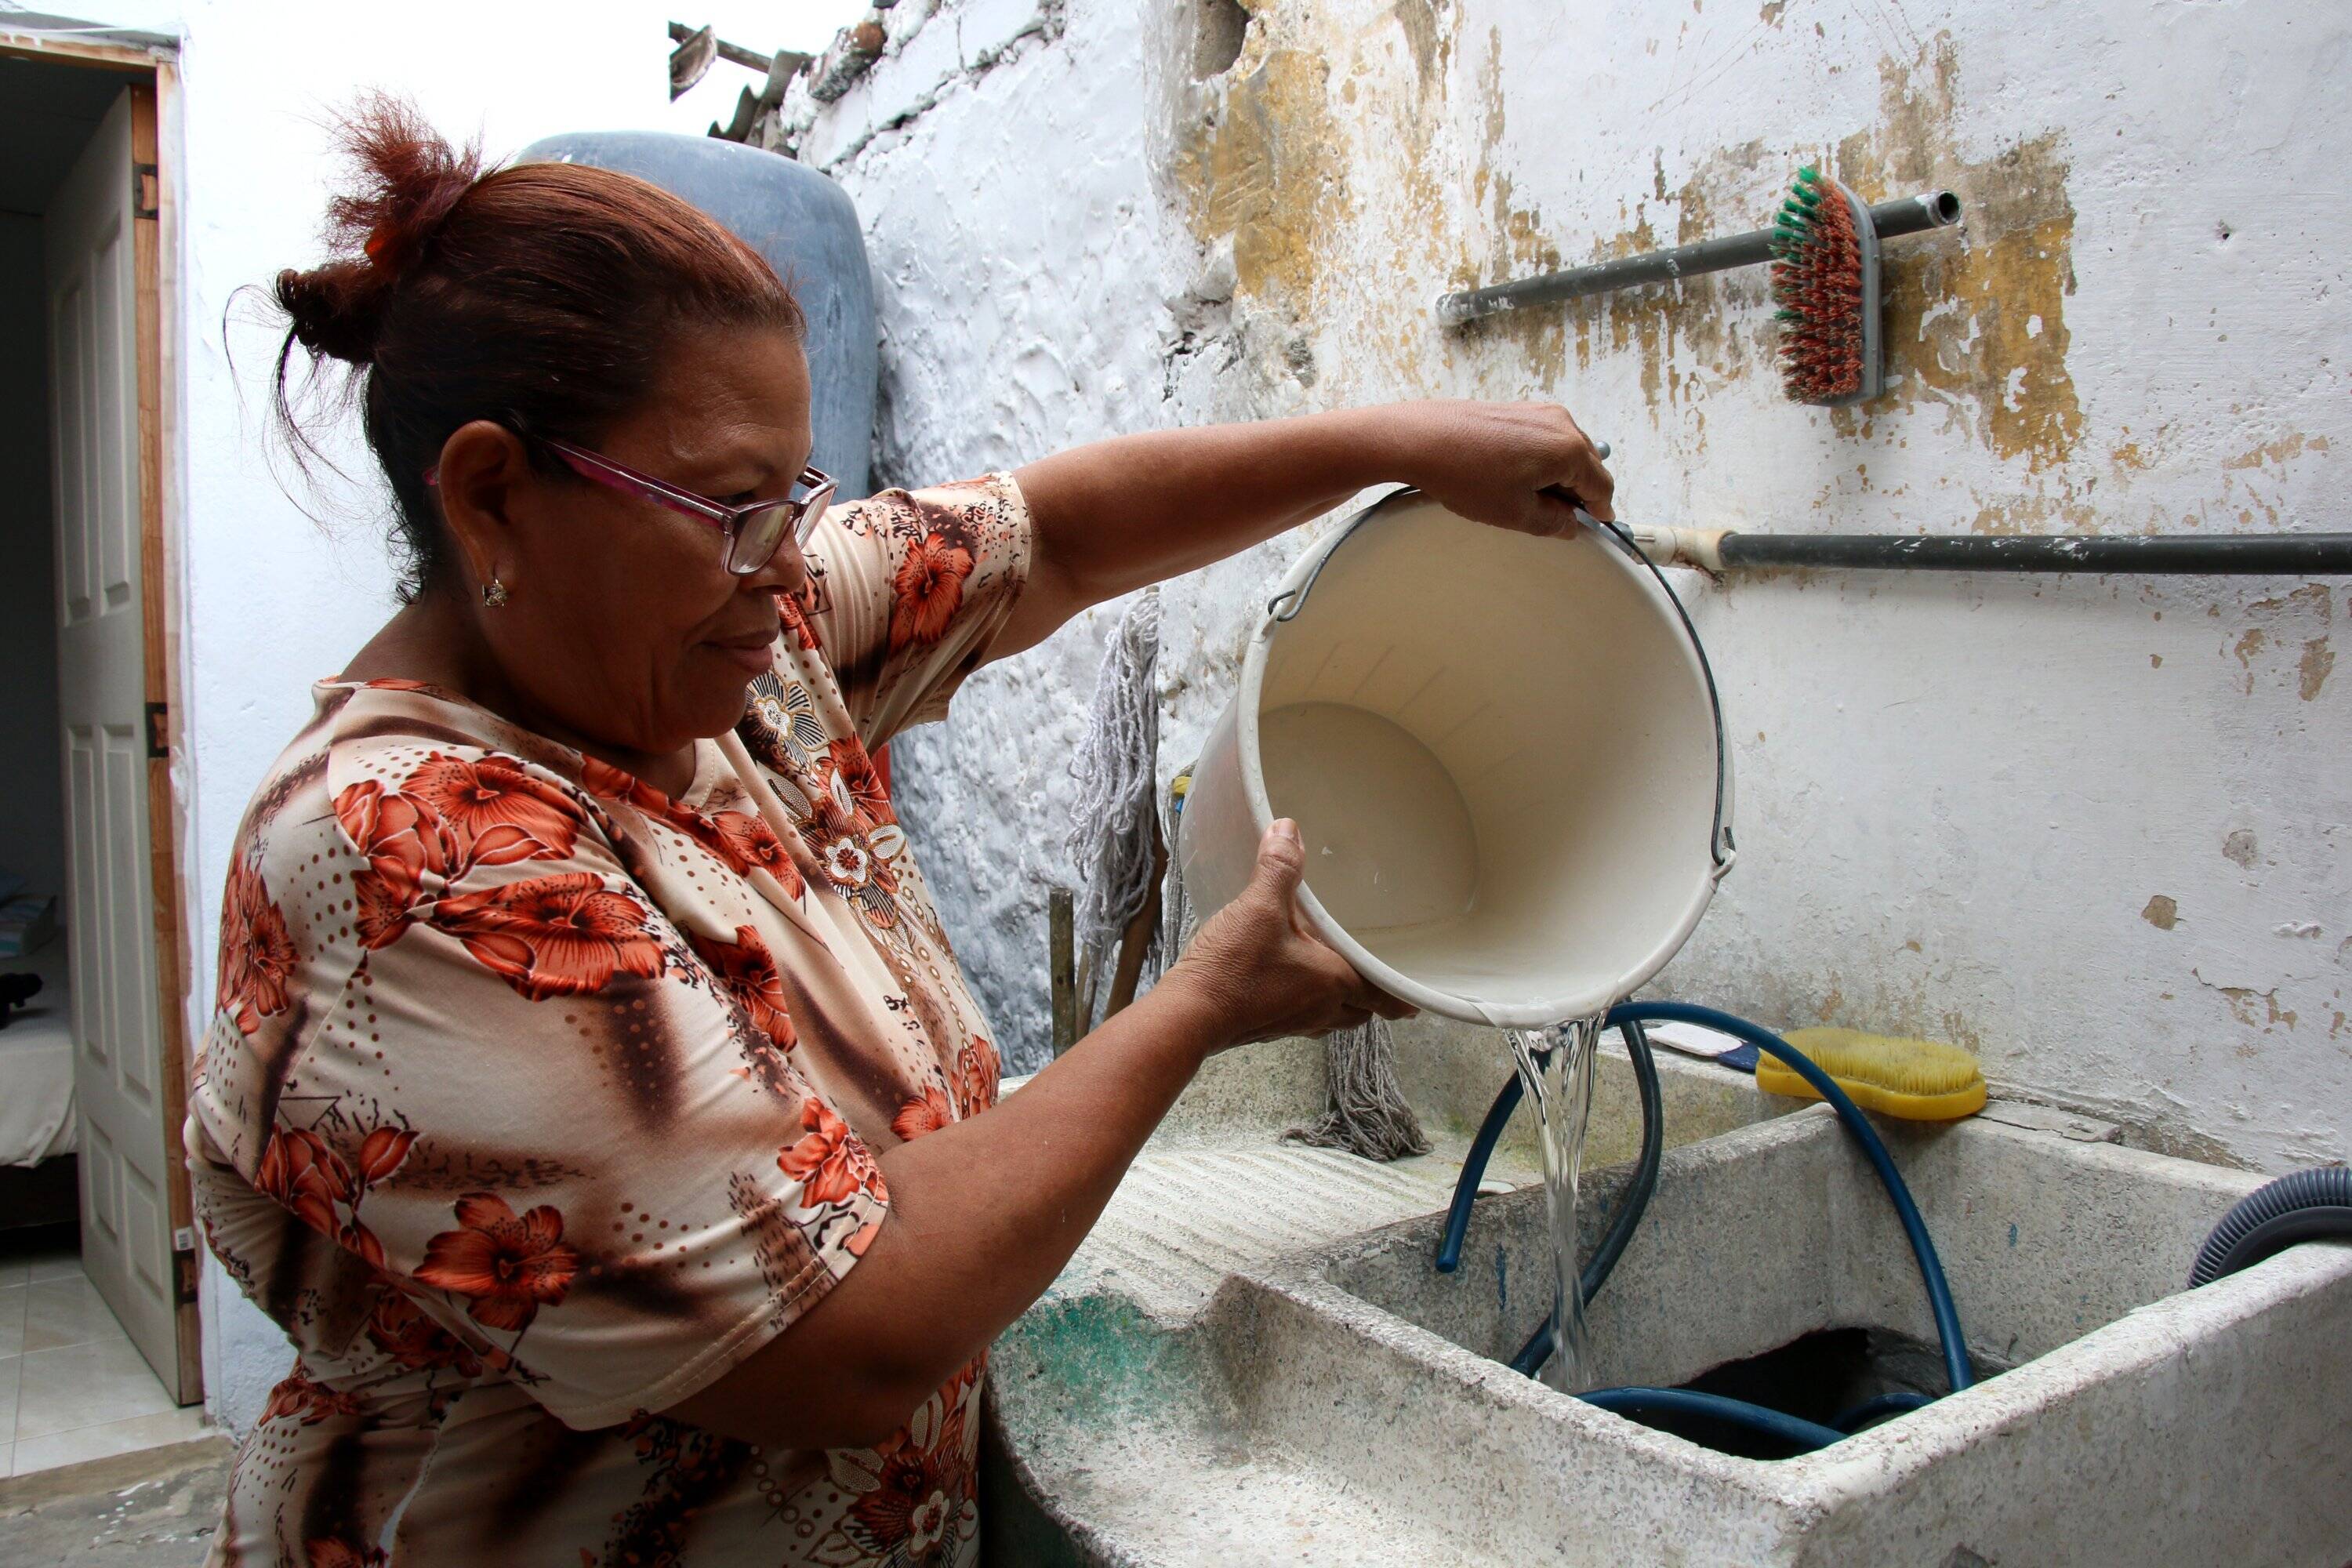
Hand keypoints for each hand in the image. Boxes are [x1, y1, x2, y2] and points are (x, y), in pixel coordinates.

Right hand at [1168, 819, 1418, 1050]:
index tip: (1417, 1000)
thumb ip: (1278, 867)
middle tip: (1376, 978)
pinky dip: (1306, 1003)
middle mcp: (1319, 1010)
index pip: (1383, 996)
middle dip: (1371, 998)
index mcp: (1333, 983)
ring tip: (1335, 976)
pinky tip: (1288, 981)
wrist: (1187, 1015)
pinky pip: (1300, 1018)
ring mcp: (1291, 1023)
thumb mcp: (1258, 907)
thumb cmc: (1232, 969)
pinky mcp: (1264, 1027)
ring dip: (1339, 1002)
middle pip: (1359, 1012)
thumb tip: (1288, 830)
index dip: (1403, 997)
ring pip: (1331, 1018)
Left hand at [1381, 398, 1615, 535]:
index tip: (1592, 525)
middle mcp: (1561, 423)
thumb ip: (1553, 522)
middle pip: (1587, 464)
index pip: (1601, 485)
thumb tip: (1571, 524)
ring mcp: (1538, 411)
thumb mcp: (1516, 513)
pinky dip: (1539, 460)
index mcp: (1569, 449)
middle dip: (1577, 492)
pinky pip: (1542, 438)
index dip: (1599, 510)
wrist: (1419, 438)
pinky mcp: (1516, 408)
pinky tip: (1511, 475)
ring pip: (1564, 451)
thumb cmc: (1466, 475)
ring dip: (1557, 475)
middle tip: (1554, 516)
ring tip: (1526, 497)